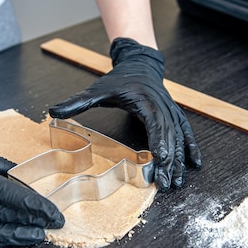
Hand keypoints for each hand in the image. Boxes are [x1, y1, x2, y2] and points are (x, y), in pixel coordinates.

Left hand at [49, 37, 201, 190]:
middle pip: (169, 135)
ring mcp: (170, 111)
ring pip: (179, 137)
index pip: (155, 122)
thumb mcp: (97, 89)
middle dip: (169, 161)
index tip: (161, 157)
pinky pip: (186, 132)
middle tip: (166, 183)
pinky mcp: (173, 116)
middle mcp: (162, 106)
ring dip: (181, 160)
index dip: (159, 140)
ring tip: (178, 181)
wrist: (139, 65)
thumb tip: (53, 111)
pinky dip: (191, 147)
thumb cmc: (119, 79)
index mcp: (146, 100)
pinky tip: (195, 163)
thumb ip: (77, 102)